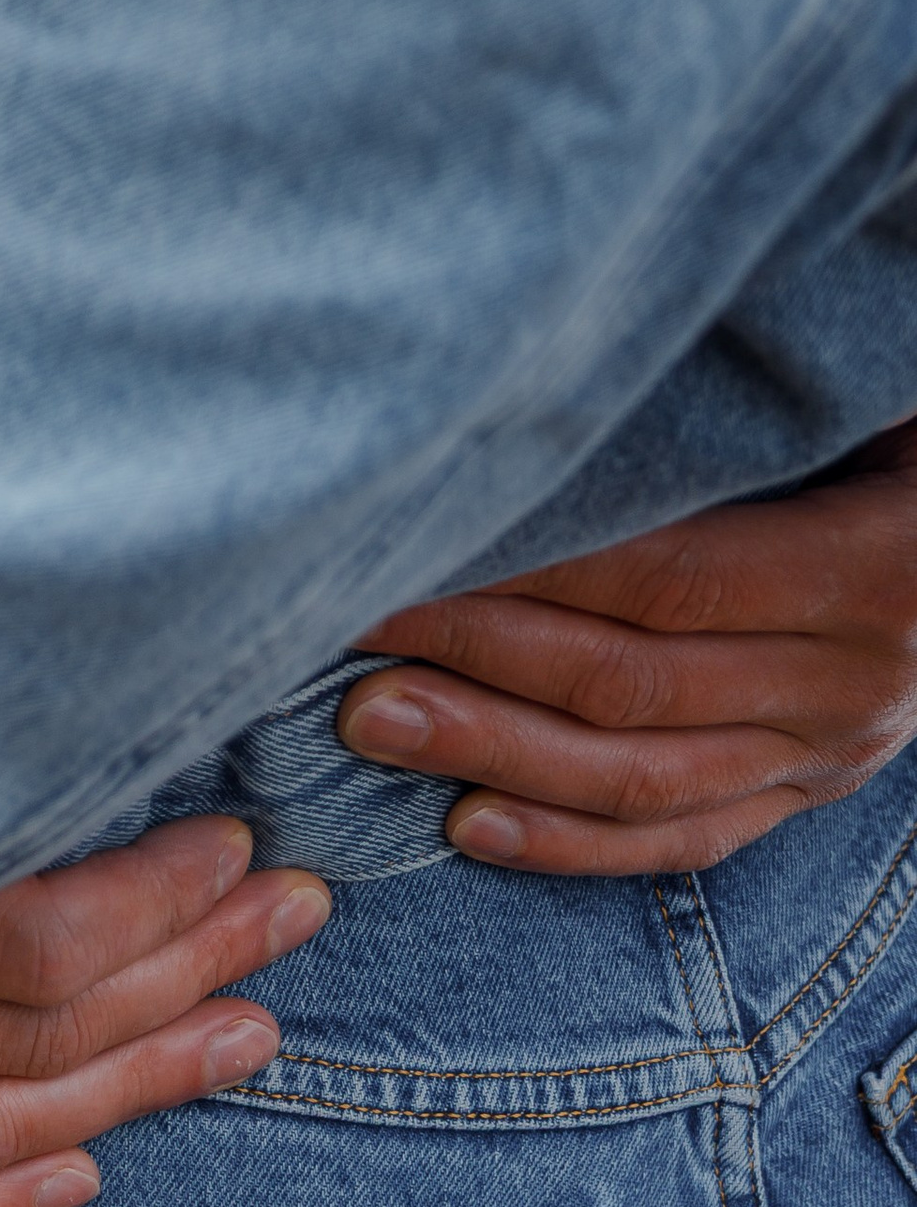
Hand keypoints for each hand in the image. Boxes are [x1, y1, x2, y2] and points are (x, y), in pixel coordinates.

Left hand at [341, 418, 916, 872]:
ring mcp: (838, 752)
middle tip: (345, 634)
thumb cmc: (895, 423)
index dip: (528, 574)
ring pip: (644, 777)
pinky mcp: (812, 791)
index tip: (403, 548)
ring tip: (371, 724)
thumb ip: (751, 405)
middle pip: (634, 684)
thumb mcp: (857, 403)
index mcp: (875, 567)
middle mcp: (858, 679)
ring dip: (494, 755)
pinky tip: (466, 825)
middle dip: (473, 661)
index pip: (667, 579)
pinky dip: (572, 845)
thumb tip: (590, 361)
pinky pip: (687, 837)